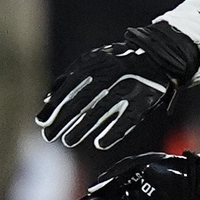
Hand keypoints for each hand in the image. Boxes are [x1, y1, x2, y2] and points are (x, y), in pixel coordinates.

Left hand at [37, 22, 199, 149]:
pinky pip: (127, 119)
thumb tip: (47, 99)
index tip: (41, 122)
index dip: (55, 106)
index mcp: (96, 63)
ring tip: (68, 141)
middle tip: (49, 136)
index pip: (71, 87)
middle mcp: (111, 73)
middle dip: (64, 120)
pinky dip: (113, 132)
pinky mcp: (144, 100)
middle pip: (83, 101)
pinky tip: (99, 143)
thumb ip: (69, 78)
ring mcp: (129, 86)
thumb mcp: (92, 62)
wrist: (157, 56)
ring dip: (83, 128)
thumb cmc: (117, 62)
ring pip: (102, 111)